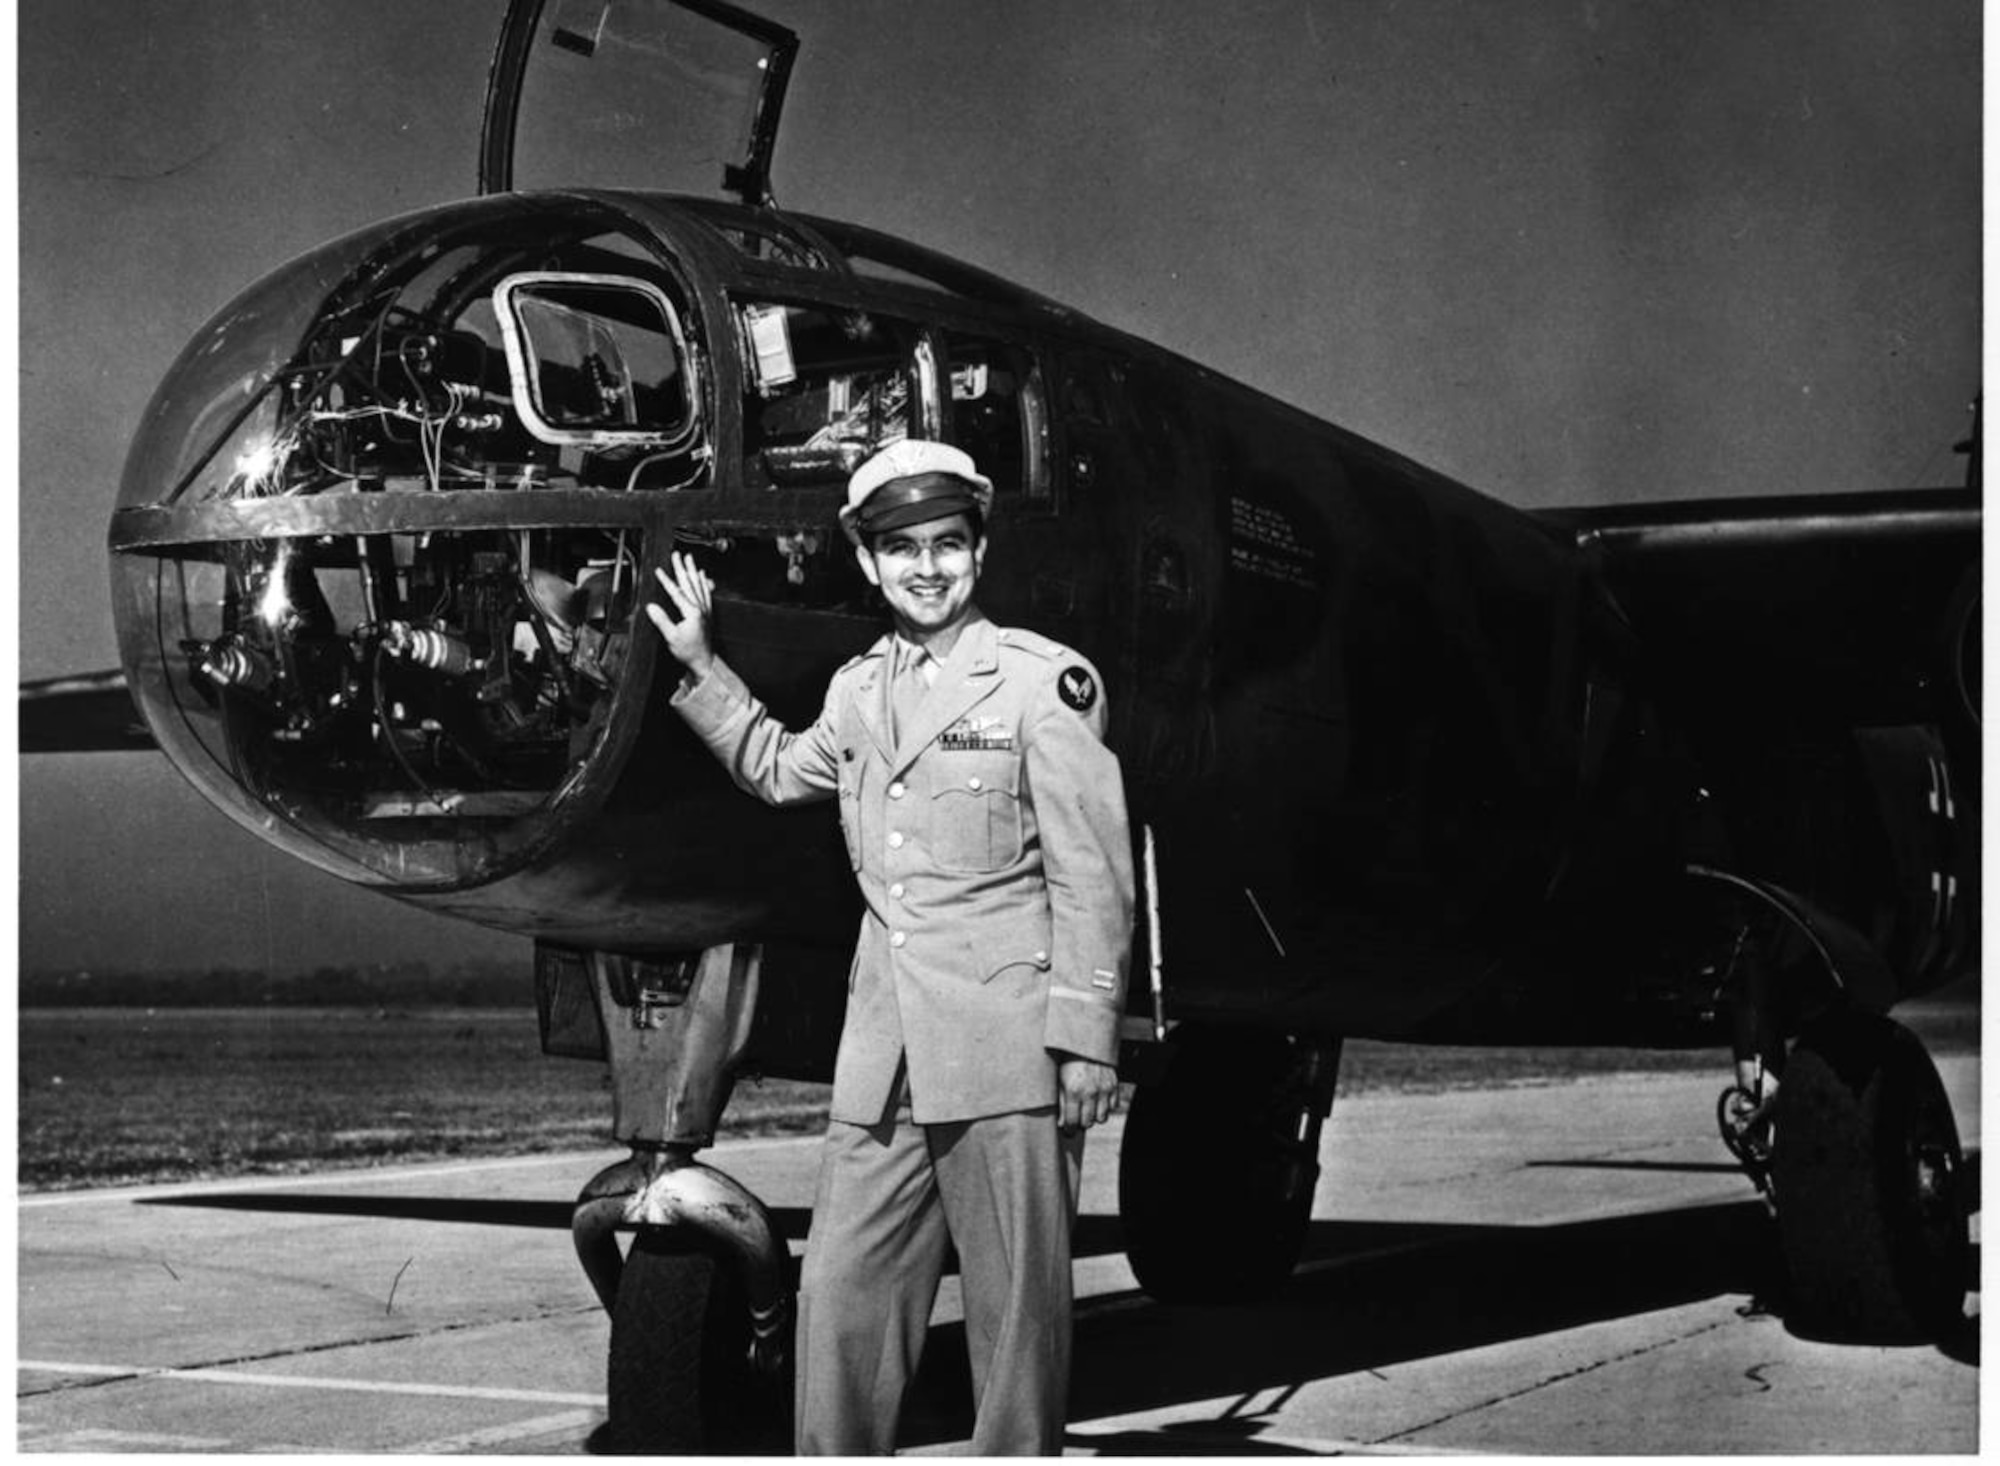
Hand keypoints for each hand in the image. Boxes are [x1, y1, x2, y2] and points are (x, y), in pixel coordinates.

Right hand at [645, 551, 715, 679]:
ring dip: (693, 571)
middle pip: (689, 583)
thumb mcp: (672, 638)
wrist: (704, 662)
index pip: (676, 592)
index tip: (659, 570)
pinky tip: (702, 575)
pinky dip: (704, 582)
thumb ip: (662, 621)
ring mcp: (705, 610)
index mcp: (692, 613)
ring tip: (690, 559)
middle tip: (677, 555)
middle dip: (682, 568)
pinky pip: (706, 593)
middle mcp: (700, 608)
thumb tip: (651, 607)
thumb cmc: (688, 652)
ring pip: (699, 585)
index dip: (667, 580)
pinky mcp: (708, 613)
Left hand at [1056, 1056, 1119, 1132]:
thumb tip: (1061, 1124)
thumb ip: (1060, 1103)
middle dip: (1081, 1123)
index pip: (1072, 1122)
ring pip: (1102, 1118)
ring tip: (1088, 1109)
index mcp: (1073, 1091)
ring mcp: (1104, 1089)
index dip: (1069, 1129)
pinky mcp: (1114, 1085)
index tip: (1068, 1130)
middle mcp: (1090, 1092)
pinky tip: (1098, 1101)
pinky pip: (1112, 1107)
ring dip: (1094, 1117)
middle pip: (1088, 1123)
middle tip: (1077, 1118)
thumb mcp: (1059, 1080)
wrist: (1086, 1042)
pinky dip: (1106, 1107)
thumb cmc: (1069, 1061)